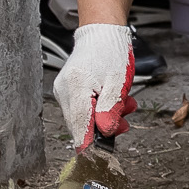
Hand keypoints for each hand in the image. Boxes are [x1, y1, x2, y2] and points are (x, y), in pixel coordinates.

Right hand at [51, 24, 136, 148]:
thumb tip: (105, 132)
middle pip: (81, 125)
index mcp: (75, 88)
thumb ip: (111, 109)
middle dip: (105, 126)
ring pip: (83, 117)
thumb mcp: (118, 82)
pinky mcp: (67, 90)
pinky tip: (111, 99)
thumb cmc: (111, 51)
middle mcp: (64, 91)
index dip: (92, 145)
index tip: (104, 156)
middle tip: (125, 120)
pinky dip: (98, 107)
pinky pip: (82, 107)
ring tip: (124, 104)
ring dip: (105, 116)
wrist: (102, 32)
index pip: (80, 129)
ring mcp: (63, 90)